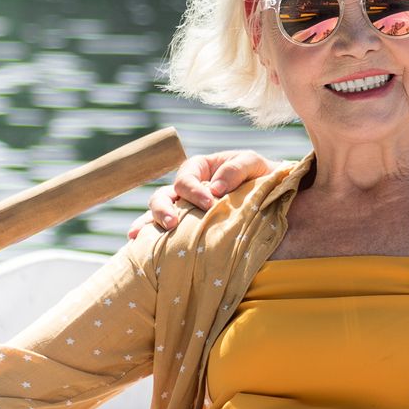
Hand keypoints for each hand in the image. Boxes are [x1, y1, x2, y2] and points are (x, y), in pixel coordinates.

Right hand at [131, 150, 272, 238]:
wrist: (272, 196)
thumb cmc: (260, 175)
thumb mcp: (252, 163)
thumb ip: (235, 169)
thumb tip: (216, 188)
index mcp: (199, 169)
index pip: (186, 178)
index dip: (194, 190)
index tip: (210, 203)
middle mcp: (187, 189)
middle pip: (164, 196)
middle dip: (163, 209)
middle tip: (172, 223)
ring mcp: (184, 210)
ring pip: (157, 213)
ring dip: (149, 223)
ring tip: (142, 237)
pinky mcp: (187, 229)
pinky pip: (162, 232)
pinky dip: (147, 238)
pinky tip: (136, 245)